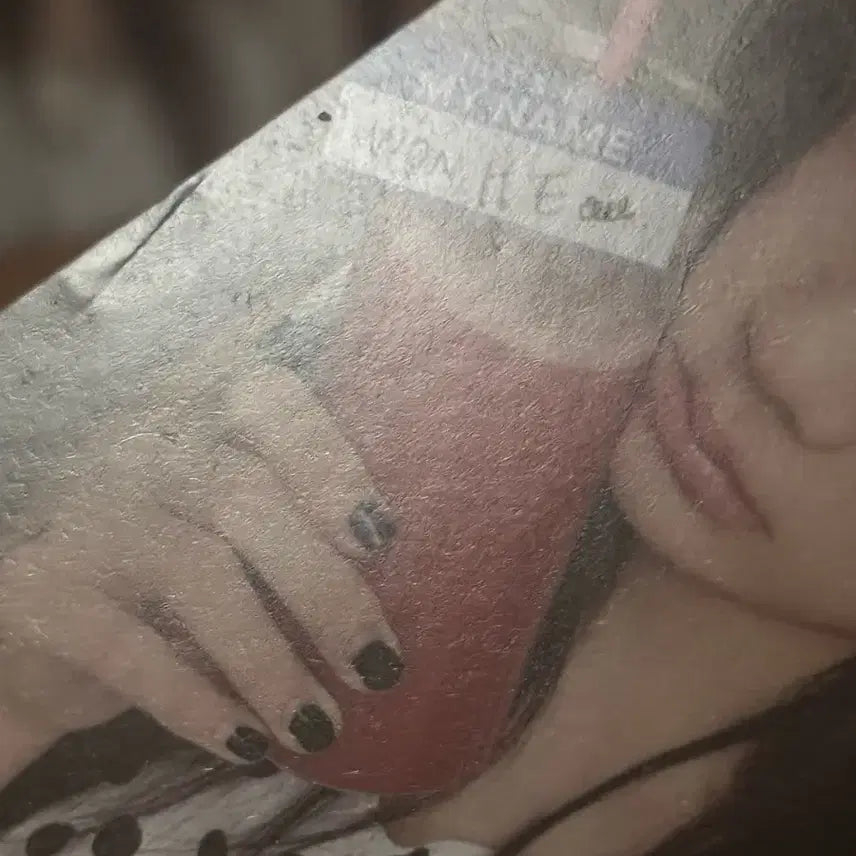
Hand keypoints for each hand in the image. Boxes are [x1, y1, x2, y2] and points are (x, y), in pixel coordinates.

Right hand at [0, 361, 401, 763]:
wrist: (52, 624)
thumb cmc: (173, 570)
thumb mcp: (233, 531)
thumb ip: (296, 526)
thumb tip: (406, 578)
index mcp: (201, 417)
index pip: (268, 396)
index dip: (329, 459)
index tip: (380, 538)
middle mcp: (144, 447)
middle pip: (247, 497)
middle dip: (324, 588)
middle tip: (379, 664)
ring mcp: (90, 513)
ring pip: (200, 571)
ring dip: (272, 661)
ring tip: (323, 726)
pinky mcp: (43, 590)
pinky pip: (133, 650)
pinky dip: (200, 704)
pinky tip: (252, 744)